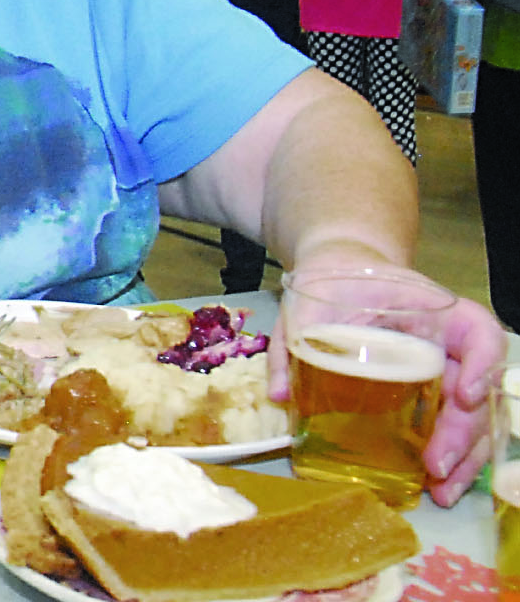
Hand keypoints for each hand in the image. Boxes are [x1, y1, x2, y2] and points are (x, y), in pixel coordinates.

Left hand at [268, 256, 504, 508]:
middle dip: (464, 434)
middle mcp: (447, 343)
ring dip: (463, 457)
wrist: (339, 273)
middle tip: (437, 467)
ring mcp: (443, 370)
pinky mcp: (429, 393)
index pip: (478, 332)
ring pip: (473, 416)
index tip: (465, 396)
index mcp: (430, 310)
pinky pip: (450, 425)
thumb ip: (294, 340)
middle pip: (478, 389)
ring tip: (442, 490)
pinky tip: (434, 483)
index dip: (482, 365)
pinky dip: (448, 455)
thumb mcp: (306, 301)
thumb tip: (281, 394)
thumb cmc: (330, 282)